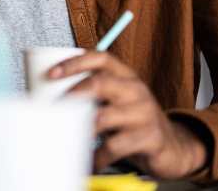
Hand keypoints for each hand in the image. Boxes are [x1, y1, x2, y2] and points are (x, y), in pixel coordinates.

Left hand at [51, 52, 207, 179]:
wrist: (171, 145)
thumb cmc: (132, 120)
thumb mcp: (115, 100)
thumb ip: (91, 95)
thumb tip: (46, 97)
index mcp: (124, 75)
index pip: (100, 58)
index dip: (74, 63)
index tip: (51, 74)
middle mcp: (135, 90)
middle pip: (100, 83)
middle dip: (73, 93)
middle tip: (54, 107)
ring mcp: (144, 113)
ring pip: (105, 117)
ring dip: (82, 129)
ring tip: (68, 138)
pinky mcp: (149, 137)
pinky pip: (115, 146)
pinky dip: (98, 156)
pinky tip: (90, 161)